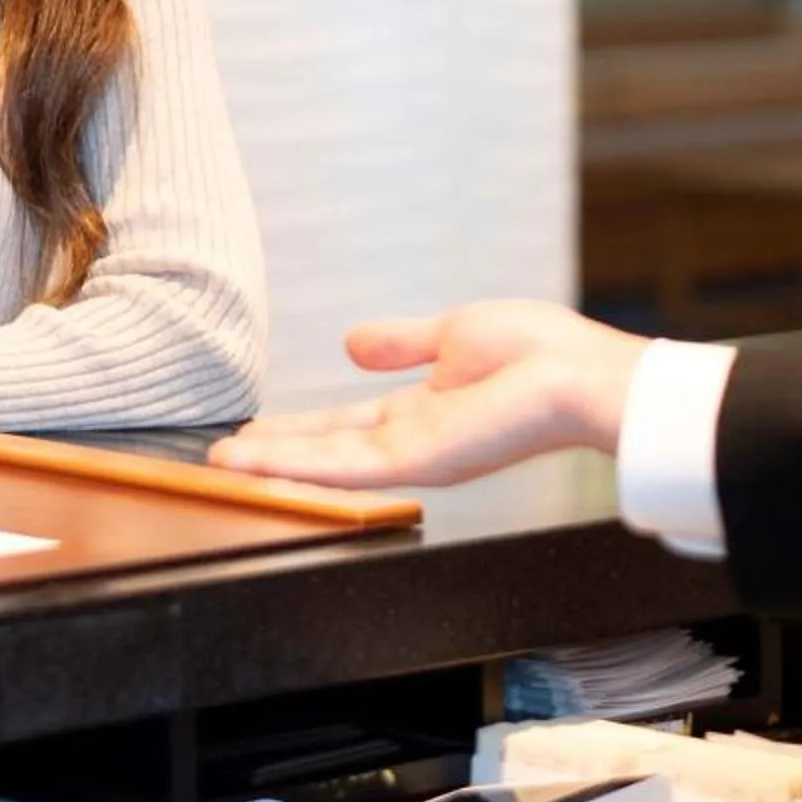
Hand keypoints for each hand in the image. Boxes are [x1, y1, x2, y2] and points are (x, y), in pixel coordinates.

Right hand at [206, 301, 648, 488]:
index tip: (252, 428)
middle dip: (273, 453)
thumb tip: (351, 343)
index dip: (296, 428)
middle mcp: (411, 440)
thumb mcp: (452, 334)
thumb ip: (400, 343)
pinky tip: (258, 464)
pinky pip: (342, 467)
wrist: (580, 375)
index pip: (344, 425)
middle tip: (221, 457)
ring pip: (325, 465)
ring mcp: (412, 456)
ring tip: (221, 465)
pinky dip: (295, 466)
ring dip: (271, 465)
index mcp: (422, 411)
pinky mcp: (416, 462)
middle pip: (326, 450)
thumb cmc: (541, 352)